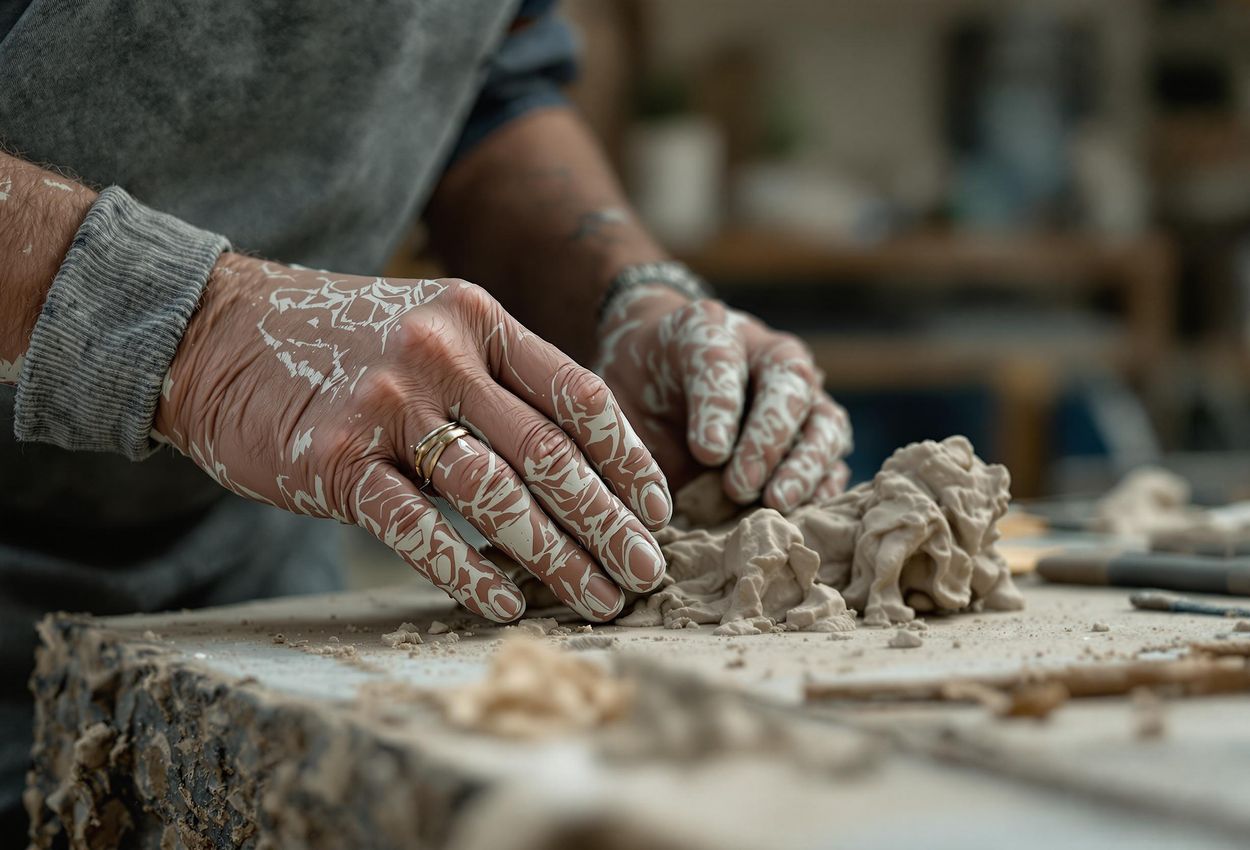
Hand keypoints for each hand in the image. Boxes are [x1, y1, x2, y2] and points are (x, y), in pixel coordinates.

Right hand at [155, 255, 672, 622]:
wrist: (217, 332)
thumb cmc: (341, 344)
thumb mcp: (431, 326)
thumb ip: (498, 377)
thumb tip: (578, 460)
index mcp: (478, 319)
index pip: (579, 395)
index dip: (629, 460)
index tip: (659, 511)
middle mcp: (441, 355)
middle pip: (551, 454)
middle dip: (610, 523)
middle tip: (648, 573)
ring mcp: (387, 406)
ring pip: (495, 496)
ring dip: (557, 558)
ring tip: (598, 600)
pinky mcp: (335, 460)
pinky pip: (417, 529)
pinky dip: (468, 572)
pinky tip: (506, 604)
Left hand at [596, 288, 851, 511]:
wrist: (656, 381)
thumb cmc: (638, 391)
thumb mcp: (619, 395)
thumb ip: (630, 428)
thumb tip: (653, 498)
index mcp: (711, 332)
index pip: (719, 360)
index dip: (719, 407)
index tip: (707, 453)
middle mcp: (766, 356)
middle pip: (787, 386)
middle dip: (766, 439)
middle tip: (740, 486)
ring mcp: (798, 395)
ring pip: (822, 421)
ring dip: (805, 464)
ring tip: (776, 502)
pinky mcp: (814, 435)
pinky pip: (833, 459)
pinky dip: (824, 487)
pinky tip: (802, 514)